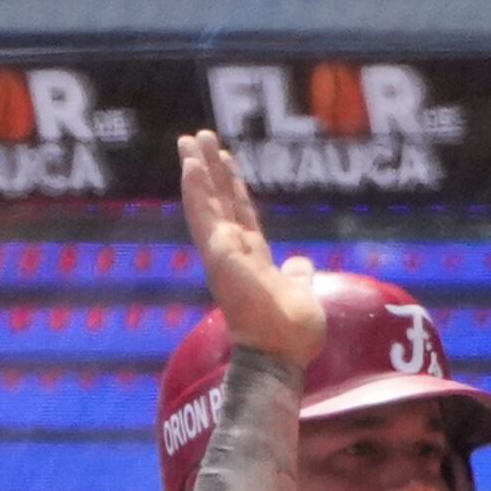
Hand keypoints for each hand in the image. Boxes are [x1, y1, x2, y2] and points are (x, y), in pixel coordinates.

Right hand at [177, 130, 325, 365]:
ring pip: (206, 202)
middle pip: (219, 200)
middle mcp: (233, 253)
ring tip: (189, 139)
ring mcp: (223, 253)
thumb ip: (297, 275)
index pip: (241, 213)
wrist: (282, 354)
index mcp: (253, 259)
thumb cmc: (291, 334)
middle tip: (199, 136)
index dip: (233, 186)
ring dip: (197, 170)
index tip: (227, 160)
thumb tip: (300, 262)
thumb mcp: (301, 293)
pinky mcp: (218, 255)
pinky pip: (204, 216)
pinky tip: (189, 164)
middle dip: (210, 168)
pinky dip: (195, 189)